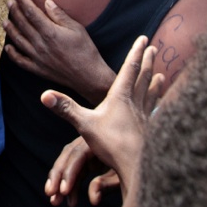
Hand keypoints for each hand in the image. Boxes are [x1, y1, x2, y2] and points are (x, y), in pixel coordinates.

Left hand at [4, 0, 114, 104]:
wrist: (89, 76)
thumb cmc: (85, 50)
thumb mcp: (77, 28)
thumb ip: (60, 15)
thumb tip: (47, 2)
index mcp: (50, 32)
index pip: (32, 13)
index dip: (24, 2)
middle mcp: (40, 44)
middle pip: (23, 24)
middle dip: (15, 12)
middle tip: (9, 3)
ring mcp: (37, 58)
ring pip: (19, 40)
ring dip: (10, 30)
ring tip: (5, 21)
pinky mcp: (38, 69)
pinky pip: (20, 61)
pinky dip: (12, 53)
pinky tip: (8, 47)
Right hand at [41, 36, 163, 204]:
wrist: (138, 168)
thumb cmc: (113, 144)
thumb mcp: (85, 125)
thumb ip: (66, 108)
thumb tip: (45, 95)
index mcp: (121, 97)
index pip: (130, 69)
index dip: (136, 52)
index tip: (144, 38)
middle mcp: (136, 103)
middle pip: (144, 77)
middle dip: (148, 61)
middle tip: (155, 48)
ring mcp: (145, 117)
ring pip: (152, 94)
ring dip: (156, 82)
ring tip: (162, 74)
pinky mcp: (150, 131)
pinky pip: (155, 112)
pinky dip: (157, 105)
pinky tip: (159, 109)